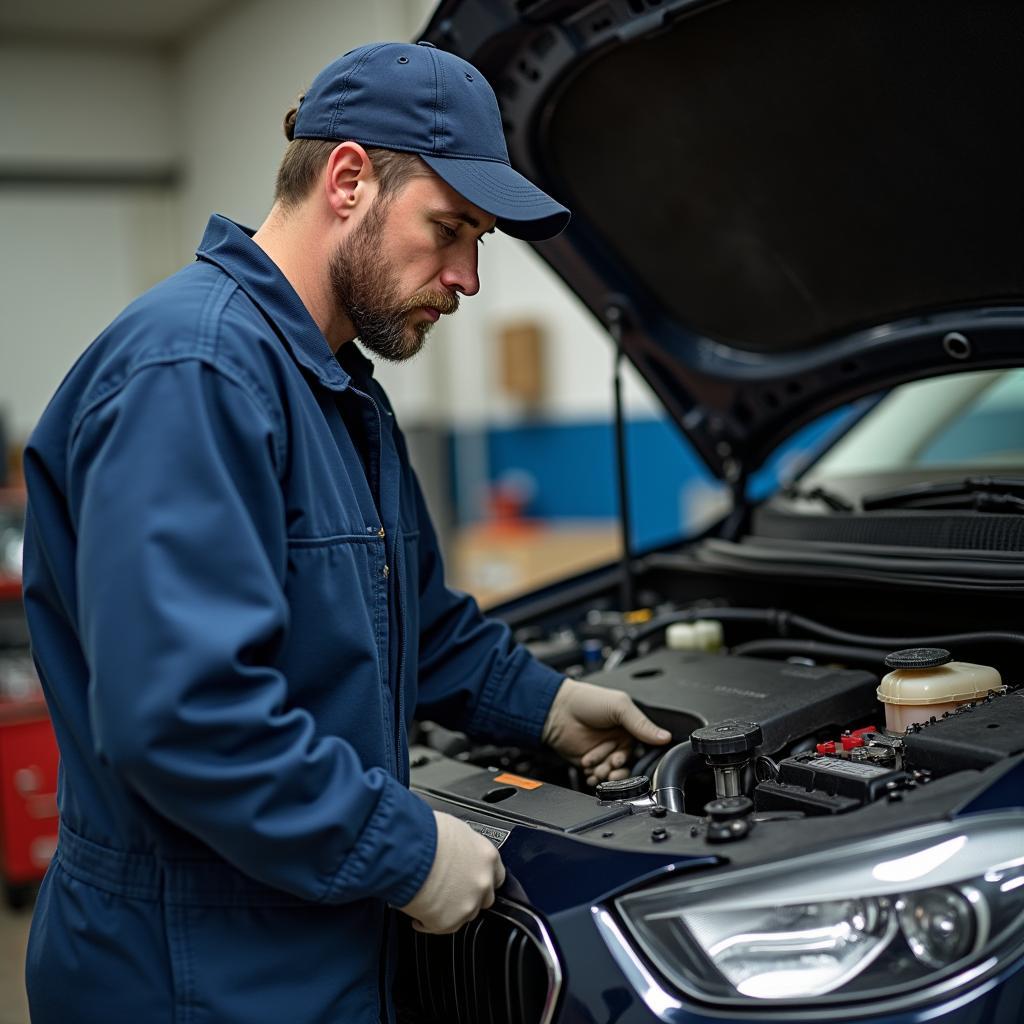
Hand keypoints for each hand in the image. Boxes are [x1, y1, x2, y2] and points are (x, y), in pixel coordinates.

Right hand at [398, 811, 504, 933]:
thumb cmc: (424, 833)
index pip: (497, 875)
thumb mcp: (454, 829)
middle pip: (484, 897)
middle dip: (469, 895)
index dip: (481, 877)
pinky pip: (441, 927)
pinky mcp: (449, 922)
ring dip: (452, 909)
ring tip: (431, 899)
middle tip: (450, 888)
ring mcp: (468, 904)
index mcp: (487, 856)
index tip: (470, 877)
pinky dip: (429, 923)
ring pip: (465, 914)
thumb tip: (456, 851)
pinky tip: (418, 913)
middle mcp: (482, 882)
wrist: (407, 851)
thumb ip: (464, 847)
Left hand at [541, 679, 670, 786]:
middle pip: (627, 766)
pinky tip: (589, 771)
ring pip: (613, 774)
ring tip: (595, 765)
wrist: (557, 710)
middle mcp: (619, 742)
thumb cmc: (587, 701)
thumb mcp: (619, 706)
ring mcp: (604, 753)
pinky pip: (598, 778)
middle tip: (609, 763)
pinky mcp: (590, 763)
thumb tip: (665, 736)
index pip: (641, 750)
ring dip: (605, 773)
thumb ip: (641, 724)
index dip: (633, 757)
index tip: (621, 758)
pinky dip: (594, 777)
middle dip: (617, 768)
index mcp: (630, 728)